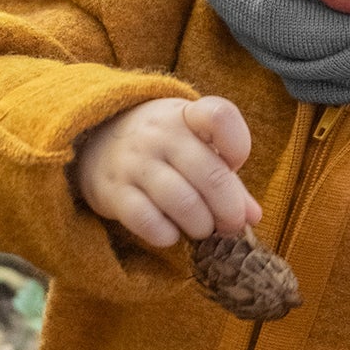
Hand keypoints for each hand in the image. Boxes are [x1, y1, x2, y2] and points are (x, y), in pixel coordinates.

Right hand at [74, 95, 262, 249]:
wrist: (94, 141)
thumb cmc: (162, 147)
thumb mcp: (194, 145)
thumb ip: (227, 177)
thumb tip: (254, 217)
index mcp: (185, 115)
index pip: (220, 117)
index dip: (238, 146)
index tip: (234, 163)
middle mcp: (159, 134)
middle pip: (210, 175)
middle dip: (229, 210)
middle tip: (230, 225)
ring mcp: (134, 162)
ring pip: (182, 202)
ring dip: (201, 226)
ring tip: (201, 229)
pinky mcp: (113, 192)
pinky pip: (148, 221)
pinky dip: (167, 235)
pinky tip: (170, 233)